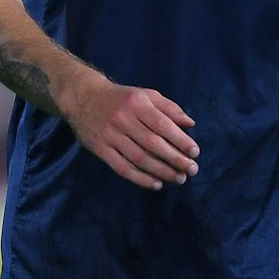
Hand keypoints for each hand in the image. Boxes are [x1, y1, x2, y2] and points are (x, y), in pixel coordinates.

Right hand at [63, 81, 198, 190]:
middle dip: (175, 159)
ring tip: (178, 178)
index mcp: (137, 103)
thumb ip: (169, 108)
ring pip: (138, 158)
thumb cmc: (122, 98)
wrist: (83, 98)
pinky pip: (122, 167)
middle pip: (152, 144)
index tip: (195, 152)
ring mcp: (110, 135)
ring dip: (161, 171)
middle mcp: (123, 119)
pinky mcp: (100, 149)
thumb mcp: (145, 95)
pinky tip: (156, 184)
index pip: (162, 124)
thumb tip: (190, 124)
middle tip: (192, 170)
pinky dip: (140, 178)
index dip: (180, 140)